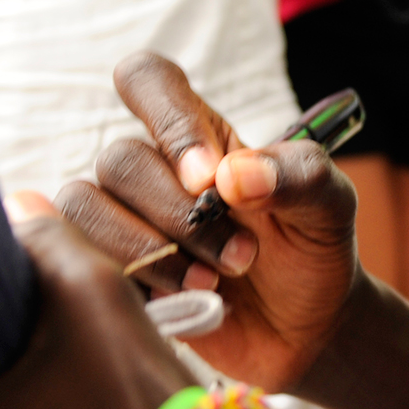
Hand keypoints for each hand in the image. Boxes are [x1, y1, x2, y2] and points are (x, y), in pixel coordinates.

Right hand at [55, 52, 361, 392]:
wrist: (307, 326)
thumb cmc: (312, 249)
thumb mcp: (330, 205)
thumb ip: (297, 175)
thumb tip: (231, 174)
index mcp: (201, 135)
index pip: (147, 81)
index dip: (167, 122)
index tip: (207, 178)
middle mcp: (152, 169)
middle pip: (120, 160)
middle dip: (180, 216)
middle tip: (240, 257)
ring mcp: (125, 219)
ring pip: (84, 209)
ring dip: (150, 252)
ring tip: (210, 282)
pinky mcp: (112, 271)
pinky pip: (79, 262)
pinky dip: (133, 284)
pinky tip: (182, 301)